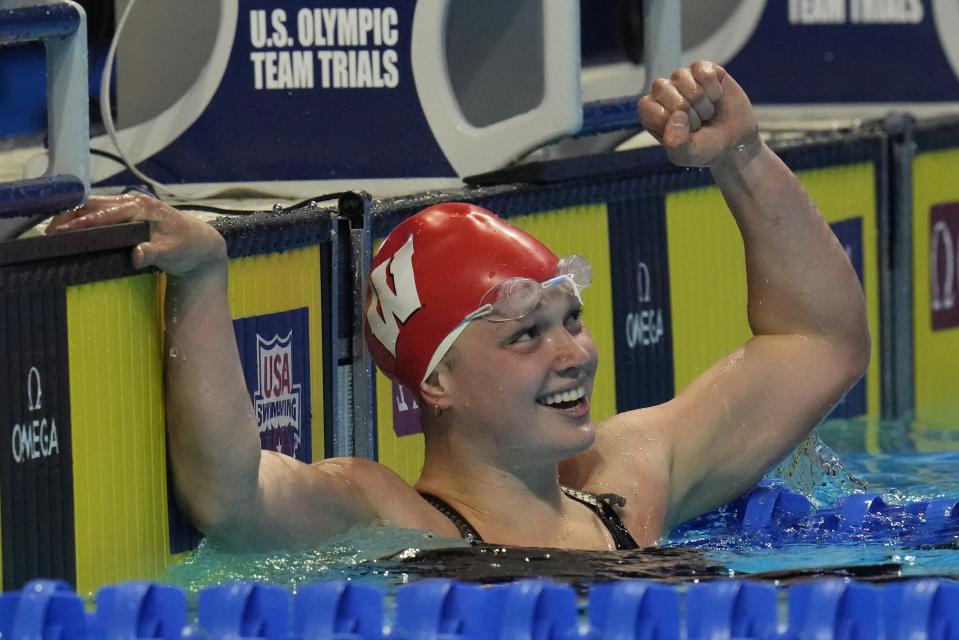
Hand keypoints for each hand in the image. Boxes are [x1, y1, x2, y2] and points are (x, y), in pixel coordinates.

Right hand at [47, 193, 226, 277]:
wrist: (200, 243)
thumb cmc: (187, 246)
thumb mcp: (173, 252)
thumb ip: (154, 253)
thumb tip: (136, 254)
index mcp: (143, 207)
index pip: (106, 213)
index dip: (83, 222)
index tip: (63, 231)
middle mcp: (134, 202)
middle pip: (94, 205)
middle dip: (70, 215)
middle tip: (49, 231)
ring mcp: (130, 205)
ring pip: (95, 206)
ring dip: (74, 215)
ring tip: (53, 229)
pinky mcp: (128, 213)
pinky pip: (101, 211)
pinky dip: (84, 217)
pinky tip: (70, 227)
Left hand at [638, 60, 759, 167]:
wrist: (735, 140)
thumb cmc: (704, 147)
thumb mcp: (686, 155)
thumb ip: (675, 143)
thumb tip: (676, 116)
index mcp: (650, 112)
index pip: (648, 106)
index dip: (670, 121)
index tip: (683, 132)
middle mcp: (662, 92)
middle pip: (664, 89)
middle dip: (688, 112)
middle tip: (697, 123)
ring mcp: (681, 78)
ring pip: (684, 80)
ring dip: (702, 103)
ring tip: (706, 113)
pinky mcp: (702, 68)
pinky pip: (704, 72)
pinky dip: (714, 89)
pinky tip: (715, 98)